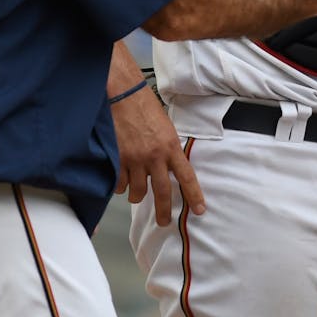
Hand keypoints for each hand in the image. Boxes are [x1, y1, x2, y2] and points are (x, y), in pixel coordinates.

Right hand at [111, 85, 205, 225]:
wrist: (123, 95)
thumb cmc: (145, 107)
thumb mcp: (166, 127)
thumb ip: (168, 148)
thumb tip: (169, 166)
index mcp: (171, 147)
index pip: (187, 177)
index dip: (194, 196)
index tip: (200, 210)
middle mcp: (155, 156)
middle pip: (162, 192)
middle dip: (164, 211)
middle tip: (164, 222)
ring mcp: (135, 159)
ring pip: (137, 192)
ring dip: (137, 195)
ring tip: (136, 193)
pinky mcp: (117, 159)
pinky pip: (120, 184)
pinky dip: (120, 185)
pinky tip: (121, 180)